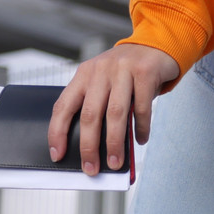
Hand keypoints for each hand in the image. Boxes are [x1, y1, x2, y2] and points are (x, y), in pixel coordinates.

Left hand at [49, 42, 180, 174]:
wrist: (156, 45)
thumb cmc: (128, 73)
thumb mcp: (107, 82)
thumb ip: (99, 106)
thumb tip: (96, 146)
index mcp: (84, 75)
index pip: (63, 106)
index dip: (57, 132)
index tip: (57, 155)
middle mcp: (100, 71)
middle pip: (90, 114)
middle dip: (89, 146)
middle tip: (91, 168)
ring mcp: (123, 70)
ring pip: (115, 114)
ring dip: (114, 143)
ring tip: (115, 163)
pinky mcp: (145, 73)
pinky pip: (142, 108)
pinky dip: (141, 129)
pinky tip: (140, 141)